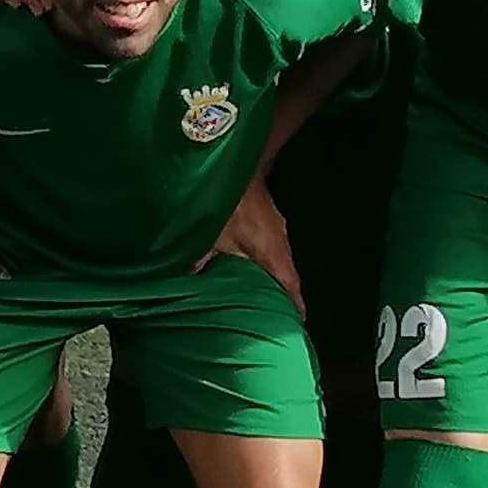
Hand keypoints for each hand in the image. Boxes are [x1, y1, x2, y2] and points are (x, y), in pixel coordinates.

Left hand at [204, 176, 303, 310]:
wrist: (238, 167)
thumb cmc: (228, 202)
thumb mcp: (210, 236)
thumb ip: (201, 259)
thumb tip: (190, 276)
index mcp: (270, 253)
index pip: (290, 285)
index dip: (294, 305)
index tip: (297, 320)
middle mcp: (279, 242)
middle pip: (288, 276)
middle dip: (284, 294)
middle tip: (279, 312)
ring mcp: (277, 229)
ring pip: (281, 259)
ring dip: (275, 275)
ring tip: (267, 292)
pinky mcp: (271, 220)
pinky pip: (274, 245)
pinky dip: (268, 258)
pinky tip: (254, 262)